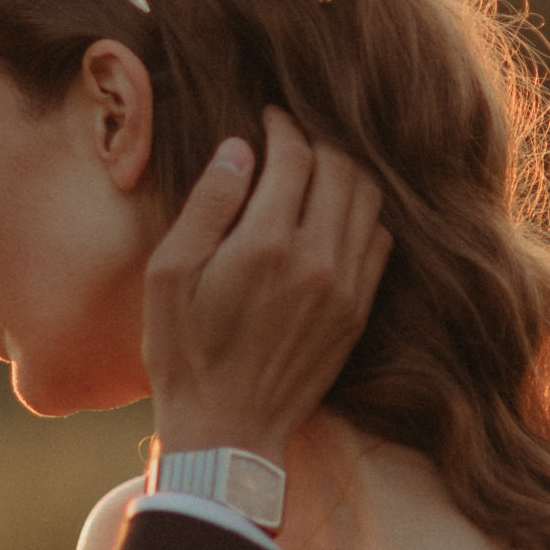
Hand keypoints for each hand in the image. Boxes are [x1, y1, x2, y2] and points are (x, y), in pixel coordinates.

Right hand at [144, 108, 390, 465]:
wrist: (226, 429)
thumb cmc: (183, 353)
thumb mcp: (169, 275)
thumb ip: (208, 205)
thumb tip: (240, 148)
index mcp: (265, 246)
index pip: (295, 157)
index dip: (282, 127)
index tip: (268, 119)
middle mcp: (317, 261)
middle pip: (342, 170)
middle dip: (318, 143)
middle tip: (291, 140)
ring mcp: (345, 288)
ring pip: (368, 202)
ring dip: (345, 175)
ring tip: (314, 172)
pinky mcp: (358, 312)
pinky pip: (379, 242)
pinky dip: (361, 216)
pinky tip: (331, 218)